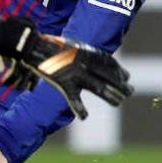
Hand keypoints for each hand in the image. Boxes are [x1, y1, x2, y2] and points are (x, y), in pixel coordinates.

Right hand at [18, 32, 132, 118]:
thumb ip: (83, 54)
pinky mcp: (63, 82)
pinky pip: (74, 98)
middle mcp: (85, 62)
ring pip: (99, 88)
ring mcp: (75, 73)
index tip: (126, 77)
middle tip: (129, 92)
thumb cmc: (51, 46)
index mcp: (87, 52)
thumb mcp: (72, 45)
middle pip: (108, 76)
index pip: (109, 62)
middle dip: (121, 85)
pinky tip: (84, 117)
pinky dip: (79, 108)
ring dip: (110, 96)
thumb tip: (92, 60)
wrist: (32, 45)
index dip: (119, 71)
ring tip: (118, 102)